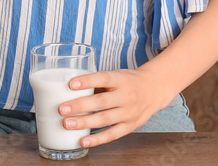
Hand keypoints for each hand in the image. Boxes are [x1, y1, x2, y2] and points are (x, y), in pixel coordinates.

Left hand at [58, 68, 174, 147]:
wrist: (154, 90)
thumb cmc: (128, 82)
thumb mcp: (117, 75)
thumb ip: (98, 83)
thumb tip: (70, 90)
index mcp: (120, 80)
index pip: (103, 79)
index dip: (87, 81)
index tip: (71, 84)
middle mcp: (125, 96)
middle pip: (101, 102)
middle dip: (80, 106)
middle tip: (62, 109)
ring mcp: (128, 113)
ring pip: (104, 119)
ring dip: (84, 123)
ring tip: (67, 124)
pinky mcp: (129, 126)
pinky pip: (112, 134)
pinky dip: (97, 139)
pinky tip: (83, 141)